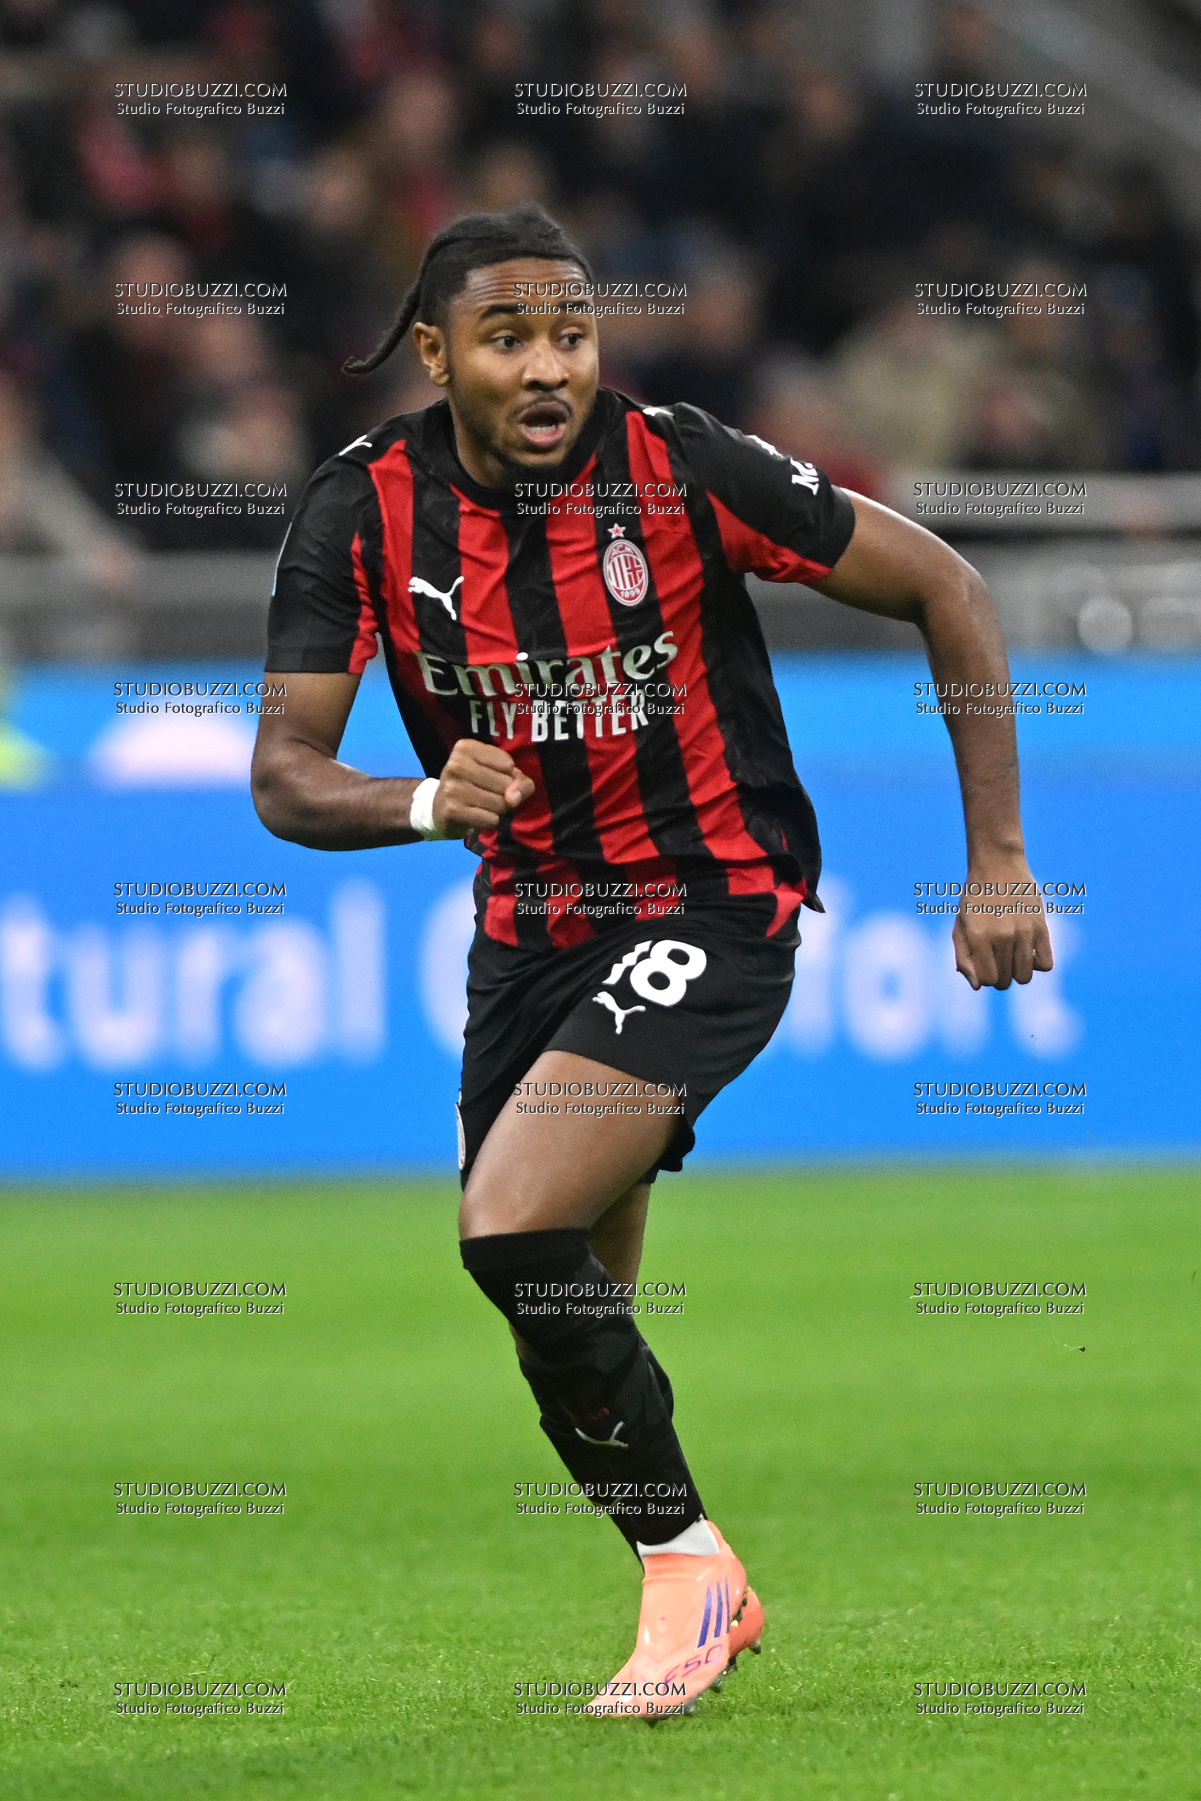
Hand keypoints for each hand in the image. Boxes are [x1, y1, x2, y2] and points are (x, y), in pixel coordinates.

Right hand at [429, 739, 534, 837]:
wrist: (439, 811)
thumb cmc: (474, 787)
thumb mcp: (497, 774)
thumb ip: (519, 781)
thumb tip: (514, 798)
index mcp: (465, 748)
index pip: (507, 764)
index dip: (508, 777)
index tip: (491, 778)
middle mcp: (456, 764)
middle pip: (505, 785)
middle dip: (504, 796)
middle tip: (485, 796)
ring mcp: (452, 788)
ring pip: (499, 803)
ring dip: (497, 810)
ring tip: (480, 807)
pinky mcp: (452, 810)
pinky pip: (490, 819)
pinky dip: (489, 822)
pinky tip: (476, 817)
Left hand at [952, 857, 1054, 989]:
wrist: (997, 865)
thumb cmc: (975, 899)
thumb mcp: (960, 926)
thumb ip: (964, 958)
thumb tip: (979, 986)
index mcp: (978, 936)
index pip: (987, 980)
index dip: (984, 977)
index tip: (984, 963)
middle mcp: (1001, 936)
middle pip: (1005, 981)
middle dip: (1000, 976)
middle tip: (997, 958)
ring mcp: (1023, 932)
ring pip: (1025, 976)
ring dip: (1017, 973)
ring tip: (1011, 956)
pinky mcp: (1041, 927)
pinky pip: (1047, 964)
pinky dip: (1037, 965)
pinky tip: (1028, 951)